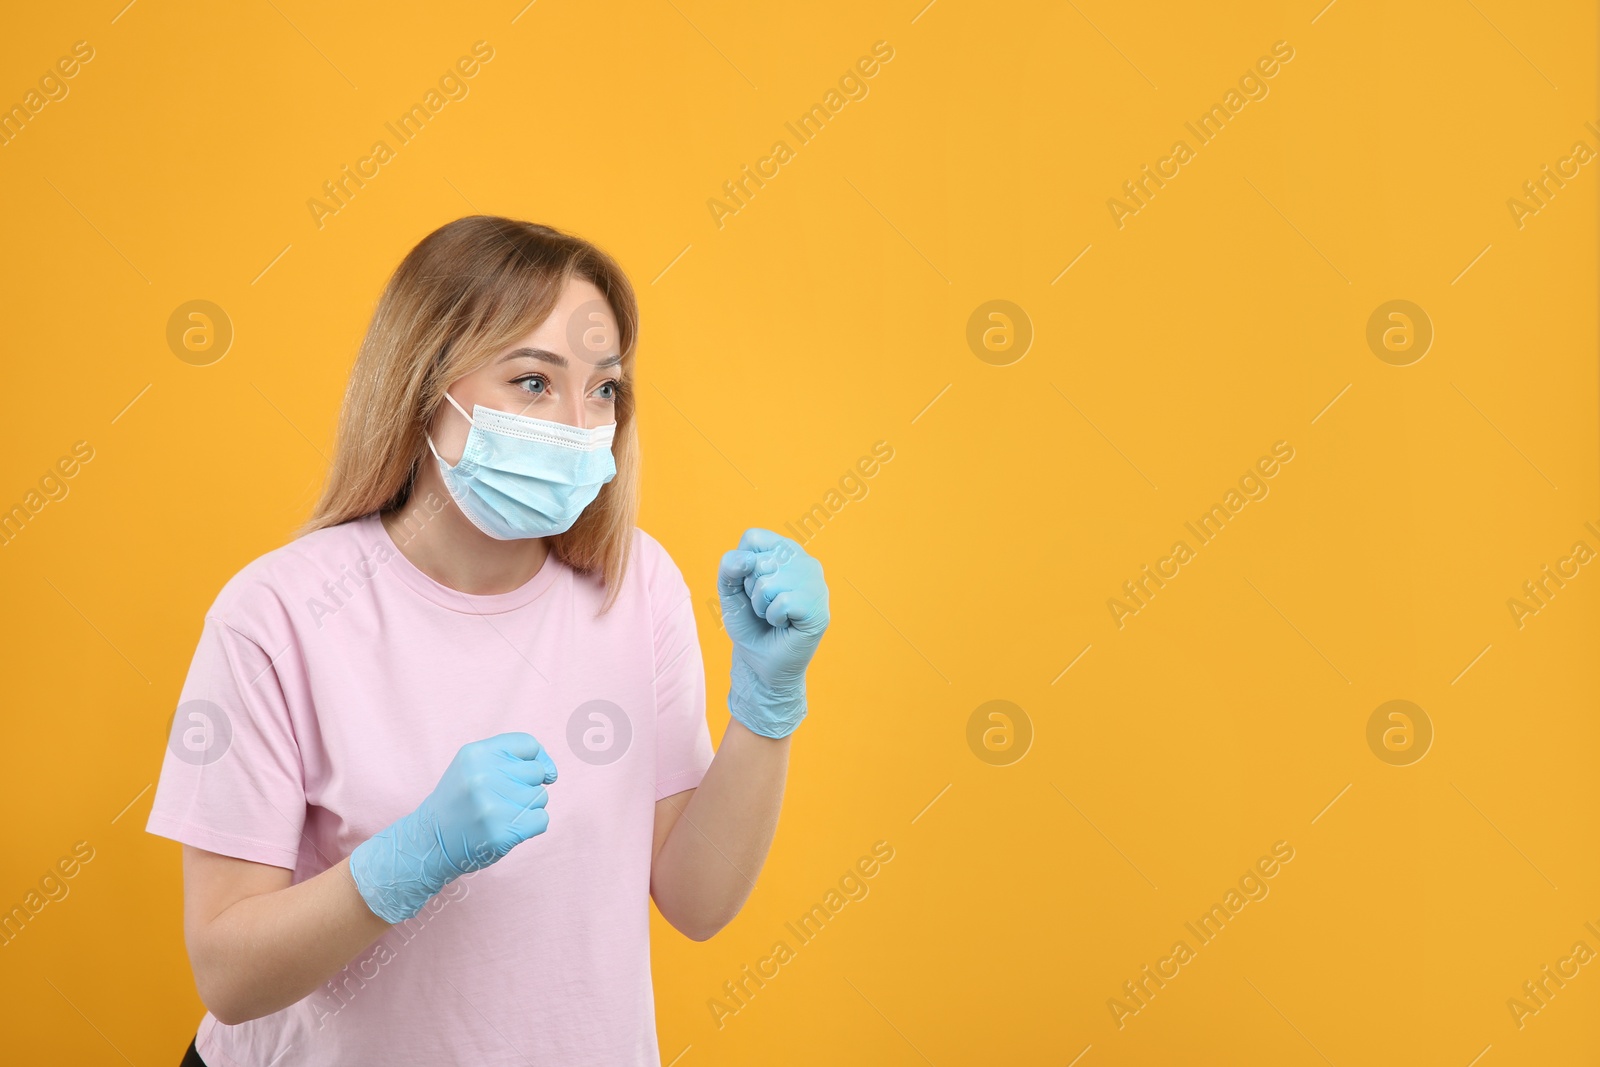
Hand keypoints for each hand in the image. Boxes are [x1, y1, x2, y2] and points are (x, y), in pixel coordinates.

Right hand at [349, 732, 558, 923]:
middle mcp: (483, 776)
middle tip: (501, 798)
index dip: (537, 757)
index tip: (529, 772)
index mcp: (475, 754)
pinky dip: (531, 825)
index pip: (528, 744)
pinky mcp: (501, 832)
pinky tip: (508, 827)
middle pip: (537, 771)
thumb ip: (509, 757)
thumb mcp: (472, 766)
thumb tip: (551, 771)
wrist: (430, 841)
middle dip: (527, 785)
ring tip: (500, 813)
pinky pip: (542, 820)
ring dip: (527, 807)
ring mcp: (492, 805)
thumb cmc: (460, 801)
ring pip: (541, 796)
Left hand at [717, 528, 829, 737]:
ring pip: (769, 582)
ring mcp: (816, 584)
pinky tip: (784, 625)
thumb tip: (748, 560)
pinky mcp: (819, 608)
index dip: (742, 565)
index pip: (753, 537)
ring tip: (773, 616)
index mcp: (786, 551)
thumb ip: (729, 567)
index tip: (751, 587)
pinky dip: (773, 618)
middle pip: (759, 560)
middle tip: (764, 607)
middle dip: (751, 590)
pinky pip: (782, 602)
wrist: (760, 664)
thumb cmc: (750, 625)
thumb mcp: (730, 592)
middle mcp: (805, 562)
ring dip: (761, 606)